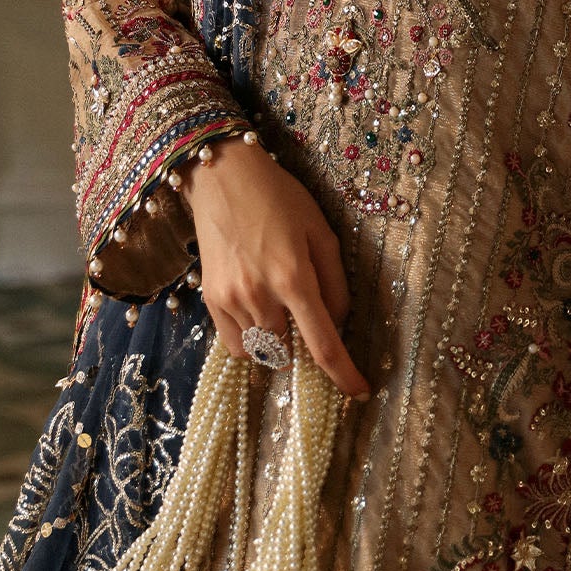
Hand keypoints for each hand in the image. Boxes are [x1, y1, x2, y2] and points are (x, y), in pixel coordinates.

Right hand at [183, 141, 369, 401]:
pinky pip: (237, 345)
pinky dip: (254, 341)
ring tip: (280, 302)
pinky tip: (259, 313)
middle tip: (307, 308)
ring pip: (265, 350)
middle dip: (307, 340)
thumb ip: (336, 283)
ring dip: (281, 340)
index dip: (345, 375)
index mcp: (294, 279)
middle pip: (293, 350)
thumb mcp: (321, 232)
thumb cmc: (280, 198)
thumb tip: (337, 324)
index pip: (324, 346)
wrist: (222, 178)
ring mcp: (231, 301)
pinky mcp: (210, 301)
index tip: (361, 392)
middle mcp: (260, 296)